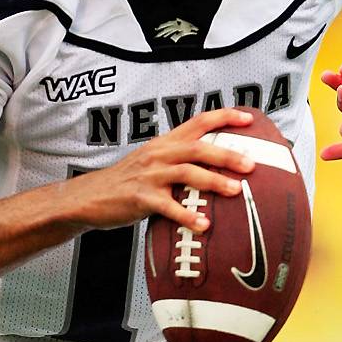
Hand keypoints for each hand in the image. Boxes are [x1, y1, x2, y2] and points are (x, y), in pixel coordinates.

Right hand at [70, 108, 256, 232]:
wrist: (90, 196)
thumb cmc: (126, 181)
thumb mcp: (152, 161)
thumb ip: (178, 159)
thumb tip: (214, 165)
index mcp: (164, 143)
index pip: (198, 122)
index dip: (225, 117)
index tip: (249, 118)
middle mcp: (159, 154)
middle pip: (198, 148)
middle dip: (227, 155)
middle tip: (251, 165)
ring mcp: (150, 176)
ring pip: (187, 173)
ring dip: (213, 181)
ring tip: (235, 190)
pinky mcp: (141, 198)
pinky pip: (169, 207)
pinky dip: (187, 216)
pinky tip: (203, 224)